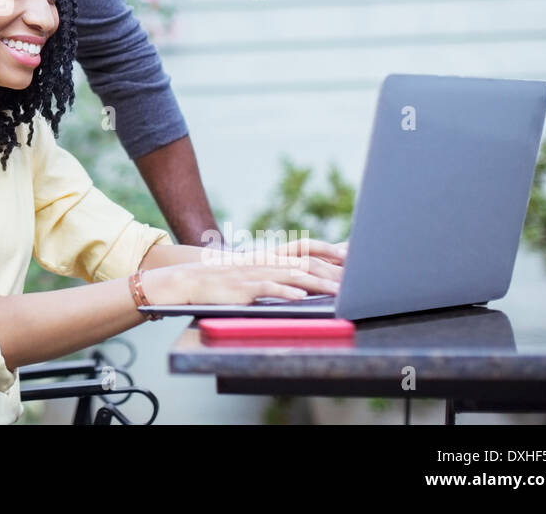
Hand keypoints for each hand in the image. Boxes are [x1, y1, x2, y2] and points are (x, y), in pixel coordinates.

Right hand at [198, 239, 344, 285]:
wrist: (190, 280)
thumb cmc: (222, 281)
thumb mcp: (251, 271)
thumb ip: (275, 271)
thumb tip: (301, 280)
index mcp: (269, 256)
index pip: (305, 247)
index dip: (328, 249)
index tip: (351, 254)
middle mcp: (265, 261)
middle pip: (305, 262)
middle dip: (331, 271)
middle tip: (356, 280)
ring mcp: (254, 273)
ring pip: (291, 275)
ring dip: (317, 284)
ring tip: (337, 292)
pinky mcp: (243, 288)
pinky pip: (267, 288)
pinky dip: (285, 293)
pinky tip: (300, 298)